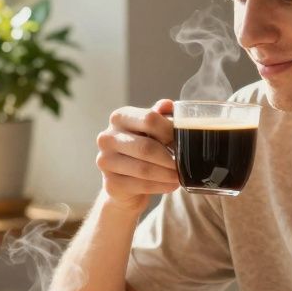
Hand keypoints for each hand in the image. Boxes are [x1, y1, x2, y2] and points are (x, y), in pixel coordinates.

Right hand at [95, 99, 178, 214]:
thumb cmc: (142, 147)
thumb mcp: (152, 129)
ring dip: (168, 174)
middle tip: (186, 163)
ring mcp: (105, 161)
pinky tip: (171, 184)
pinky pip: (141, 186)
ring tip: (181, 175)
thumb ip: (160, 116)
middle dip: (170, 158)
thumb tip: (167, 105)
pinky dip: (161, 186)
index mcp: (119, 117)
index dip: (170, 130)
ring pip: (144, 169)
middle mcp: (107, 137)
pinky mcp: (110, 184)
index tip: (186, 139)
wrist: (125, 180)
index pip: (149, 119)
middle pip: (147, 147)